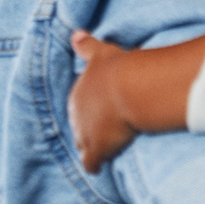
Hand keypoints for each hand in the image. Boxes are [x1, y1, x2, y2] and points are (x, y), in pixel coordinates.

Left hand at [68, 30, 139, 173]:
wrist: (130, 88)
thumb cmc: (118, 68)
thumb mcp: (101, 53)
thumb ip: (86, 46)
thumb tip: (75, 34)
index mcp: (78, 93)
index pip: (80, 107)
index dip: (91, 111)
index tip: (102, 112)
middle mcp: (76, 114)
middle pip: (79, 127)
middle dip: (89, 131)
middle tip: (105, 132)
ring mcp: (84, 133)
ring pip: (82, 145)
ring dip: (90, 148)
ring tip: (102, 151)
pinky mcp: (96, 150)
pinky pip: (91, 163)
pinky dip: (94, 166)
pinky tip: (98, 169)